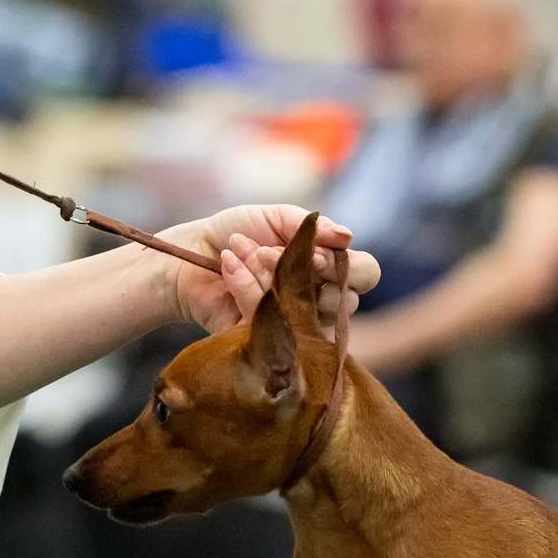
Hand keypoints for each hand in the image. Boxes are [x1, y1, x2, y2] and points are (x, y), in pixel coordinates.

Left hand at [156, 204, 379, 333]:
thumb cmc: (236, 232)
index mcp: (328, 268)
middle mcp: (319, 299)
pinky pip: (270, 320)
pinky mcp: (267, 340)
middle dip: (309, 272)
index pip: (366, 274)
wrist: (191, 254)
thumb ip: (312, 225)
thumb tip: (347, 236)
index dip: (345, 265)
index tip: (314, 251)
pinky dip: (245, 286)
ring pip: (308, 312)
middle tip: (271, 252)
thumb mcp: (274, 217)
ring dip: (270, 274)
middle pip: (347, 301)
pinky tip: (229, 266)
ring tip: (242, 251)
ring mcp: (295, 324)